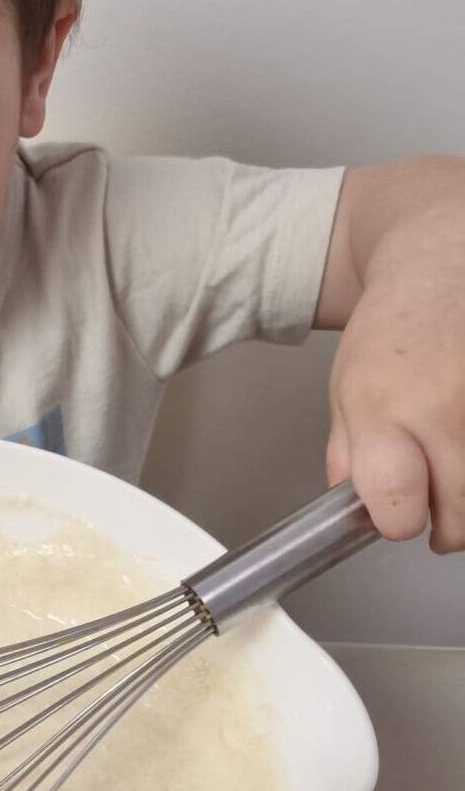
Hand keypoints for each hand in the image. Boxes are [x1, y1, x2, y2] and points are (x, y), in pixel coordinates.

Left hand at [317, 156, 464, 551]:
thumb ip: (349, 452)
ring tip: (458, 457)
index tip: (398, 510)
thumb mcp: (347, 389)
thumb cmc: (395, 326)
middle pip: (459, 520)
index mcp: (385, 410)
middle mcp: (447, 410)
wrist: (448, 259)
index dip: (397, 520)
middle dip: (445, 519)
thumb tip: (353, 505)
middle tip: (436, 492)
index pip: (396, 511)